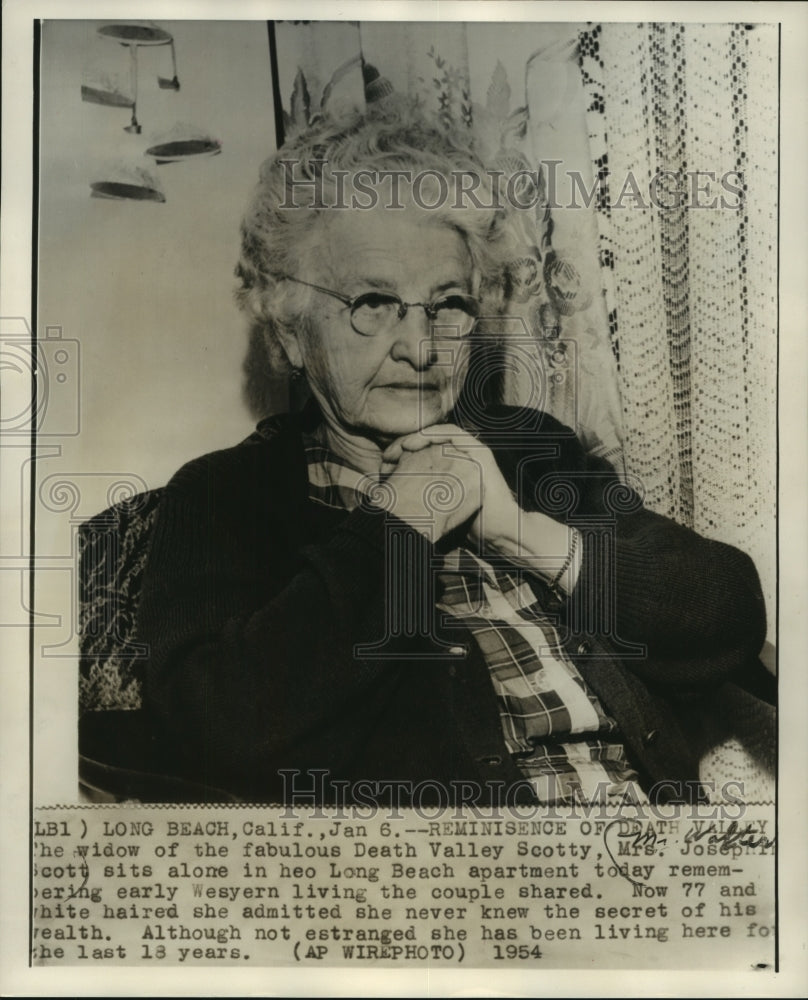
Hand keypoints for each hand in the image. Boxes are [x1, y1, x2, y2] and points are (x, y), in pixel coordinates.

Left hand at [380, 425, 519, 545]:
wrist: (497, 531)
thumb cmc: (468, 525)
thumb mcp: (437, 509)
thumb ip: (421, 497)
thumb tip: (389, 494)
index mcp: (451, 469)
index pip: (421, 453)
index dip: (399, 456)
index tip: (382, 466)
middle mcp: (461, 458)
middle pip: (426, 442)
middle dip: (403, 447)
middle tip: (386, 457)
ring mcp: (471, 454)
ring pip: (437, 435)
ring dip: (417, 437)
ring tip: (400, 446)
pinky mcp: (480, 452)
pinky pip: (453, 434)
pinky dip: (433, 433)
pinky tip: (416, 441)